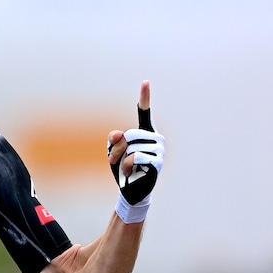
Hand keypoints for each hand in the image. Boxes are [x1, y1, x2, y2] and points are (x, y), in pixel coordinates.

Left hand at [107, 81, 164, 222]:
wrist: (129, 190)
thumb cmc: (123, 169)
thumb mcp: (113, 151)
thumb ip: (113, 139)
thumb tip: (118, 133)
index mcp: (145, 134)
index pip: (144, 113)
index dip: (145, 98)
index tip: (145, 82)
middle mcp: (155, 139)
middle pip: (129, 135)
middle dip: (118, 149)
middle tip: (116, 161)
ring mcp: (158, 150)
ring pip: (131, 147)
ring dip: (122, 160)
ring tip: (127, 169)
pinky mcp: (157, 163)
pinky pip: (135, 157)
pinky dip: (127, 166)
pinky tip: (131, 173)